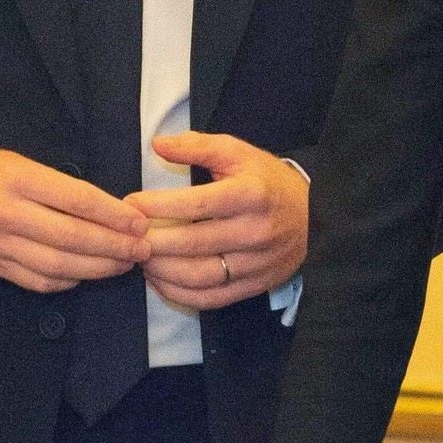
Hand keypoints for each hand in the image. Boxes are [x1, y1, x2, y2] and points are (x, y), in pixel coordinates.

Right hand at [0, 146, 149, 292]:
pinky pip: (38, 280)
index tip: (139, 222)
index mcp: (18, 178)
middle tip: (142, 250)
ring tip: (123, 264)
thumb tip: (109, 209)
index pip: (77, 199)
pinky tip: (87, 274)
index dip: (114, 214)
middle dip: (114, 246)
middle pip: (72, 237)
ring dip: (98, 268)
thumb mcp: (19, 163)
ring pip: (58, 264)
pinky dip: (68, 280)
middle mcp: (8, 213)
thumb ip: (58, 186)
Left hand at [128, 133, 307, 310]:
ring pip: (200, 276)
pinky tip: (159, 280)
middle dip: (153, 242)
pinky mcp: (255, 285)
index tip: (130, 204)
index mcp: (250, 194)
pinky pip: (212, 298)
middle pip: (194, 243)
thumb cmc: (266, 181)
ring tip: (140, 258)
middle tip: (128, 236)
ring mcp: (256, 262)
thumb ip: (197, 146)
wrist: (313, 215)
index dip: (158, 206)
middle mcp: (255, 231)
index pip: (197, 204)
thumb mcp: (238, 153)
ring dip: (162, 271)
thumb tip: (157, 144)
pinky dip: (179, 293)